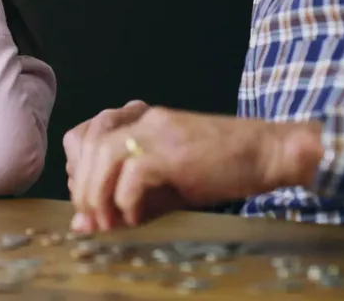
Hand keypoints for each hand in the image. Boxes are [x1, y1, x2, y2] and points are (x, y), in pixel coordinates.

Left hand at [68, 107, 324, 232]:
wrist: (266, 154)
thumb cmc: (220, 170)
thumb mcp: (165, 188)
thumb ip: (124, 202)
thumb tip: (83, 224)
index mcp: (139, 120)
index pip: (83, 134)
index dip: (77, 169)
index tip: (88, 199)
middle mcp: (143, 119)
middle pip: (86, 144)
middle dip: (82, 187)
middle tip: (93, 218)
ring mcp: (159, 131)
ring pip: (103, 155)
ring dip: (98, 193)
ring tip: (107, 221)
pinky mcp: (174, 150)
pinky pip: (133, 172)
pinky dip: (126, 200)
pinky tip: (135, 217)